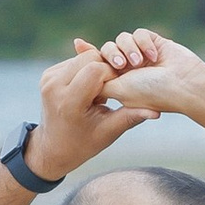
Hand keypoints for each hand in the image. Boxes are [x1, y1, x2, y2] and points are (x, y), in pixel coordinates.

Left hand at [30, 33, 163, 180]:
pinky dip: (87, 69)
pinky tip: (91, 87)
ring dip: (97, 67)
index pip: (95, 70)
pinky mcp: (47, 74)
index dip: (113, 73)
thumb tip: (156, 112)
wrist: (53, 147)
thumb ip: (130, 117)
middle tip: (113, 86)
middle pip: (89, 58)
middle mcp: (54, 86)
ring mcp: (48, 78)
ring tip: (102, 90)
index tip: (120, 87)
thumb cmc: (84, 143)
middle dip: (106, 67)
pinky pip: (74, 61)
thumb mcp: (109, 132)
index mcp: (69, 101)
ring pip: (82, 57)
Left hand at [71, 27, 204, 121]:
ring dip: (129, 49)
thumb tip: (81, 71)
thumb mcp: (119, 92)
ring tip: (140, 62)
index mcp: (115, 84)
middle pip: (104, 50)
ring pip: (120, 40)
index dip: (92, 59)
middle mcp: (125, 70)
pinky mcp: (151, 43)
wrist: (185, 86)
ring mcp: (138, 56)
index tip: (85, 49)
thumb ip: (99, 82)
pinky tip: (153, 56)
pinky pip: (137, 33)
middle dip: (112, 55)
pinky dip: (143, 42)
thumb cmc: (152, 93)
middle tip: (122, 66)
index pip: (95, 66)